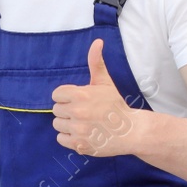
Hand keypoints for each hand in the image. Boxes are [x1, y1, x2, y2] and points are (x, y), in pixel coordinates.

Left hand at [51, 38, 140, 156]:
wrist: (130, 131)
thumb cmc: (115, 105)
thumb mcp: (105, 83)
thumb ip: (96, 62)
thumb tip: (97, 41)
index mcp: (81, 95)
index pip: (56, 95)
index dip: (66, 97)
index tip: (79, 101)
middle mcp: (77, 112)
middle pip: (56, 110)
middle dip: (67, 111)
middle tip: (83, 113)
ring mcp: (78, 130)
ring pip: (57, 125)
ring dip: (67, 125)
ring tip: (83, 124)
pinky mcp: (78, 144)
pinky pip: (61, 139)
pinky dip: (69, 138)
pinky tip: (82, 134)